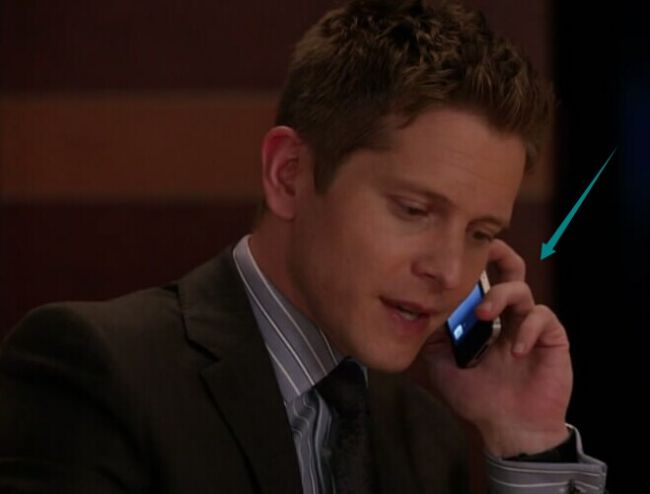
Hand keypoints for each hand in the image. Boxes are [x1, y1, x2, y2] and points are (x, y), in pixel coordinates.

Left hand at [407, 240, 572, 457]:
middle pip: (510, 271)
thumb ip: (432, 336)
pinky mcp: (551, 340)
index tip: (455, 256)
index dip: (472, 267)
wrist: (506, 430)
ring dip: (501, 296)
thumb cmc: (475, 398)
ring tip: (484, 314)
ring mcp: (529, 327)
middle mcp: (508, 317)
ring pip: (522, 290)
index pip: (482, 282)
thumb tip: (415, 309)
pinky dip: (526, 329)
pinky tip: (514, 351)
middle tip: (484, 247)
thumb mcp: (441, 364)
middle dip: (499, 254)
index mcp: (485, 320)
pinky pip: (543, 318)